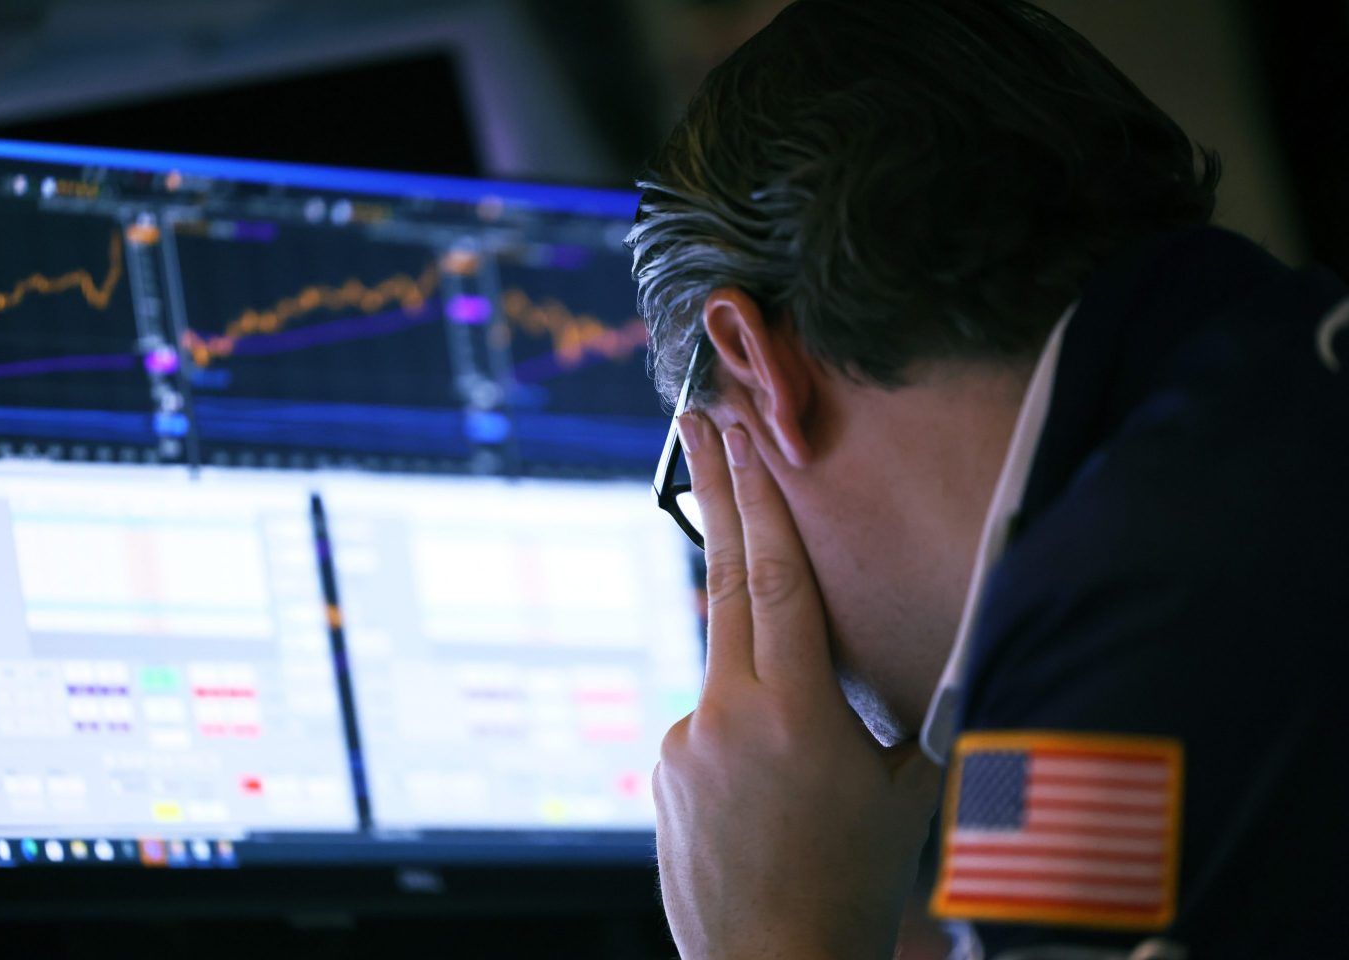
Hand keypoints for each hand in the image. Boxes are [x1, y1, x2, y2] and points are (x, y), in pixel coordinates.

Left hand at [653, 412, 941, 959]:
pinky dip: (745, 735)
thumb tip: (942, 646)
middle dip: (716, 490)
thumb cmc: (856, 888)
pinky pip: (712, 722)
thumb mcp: (908, 794)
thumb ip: (916, 710)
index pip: (777, 576)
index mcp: (796, 711)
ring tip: (801, 777)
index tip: (740, 434)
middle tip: (697, 418)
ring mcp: (685, 740)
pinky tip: (769, 802)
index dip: (761, 497)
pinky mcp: (664, 769)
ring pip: (729, 667)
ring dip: (765, 676)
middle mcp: (727, 713)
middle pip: (724, 578)